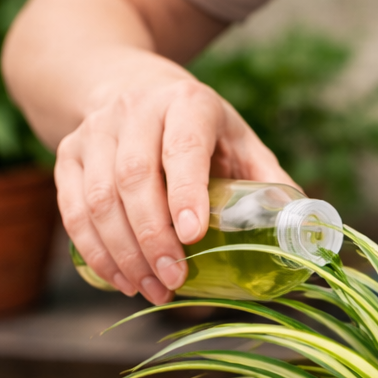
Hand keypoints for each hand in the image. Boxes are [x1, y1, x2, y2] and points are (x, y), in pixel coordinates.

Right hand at [55, 76, 291, 303]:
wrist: (132, 87)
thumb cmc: (204, 132)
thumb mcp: (244, 144)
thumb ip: (272, 184)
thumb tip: (309, 235)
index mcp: (189, 105)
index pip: (182, 148)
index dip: (185, 193)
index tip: (193, 238)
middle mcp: (135, 110)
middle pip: (133, 177)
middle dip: (153, 238)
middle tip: (174, 282)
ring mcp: (95, 130)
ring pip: (98, 197)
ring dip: (124, 253)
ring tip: (152, 291)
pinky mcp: (68, 153)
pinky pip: (72, 208)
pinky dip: (94, 251)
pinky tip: (120, 280)